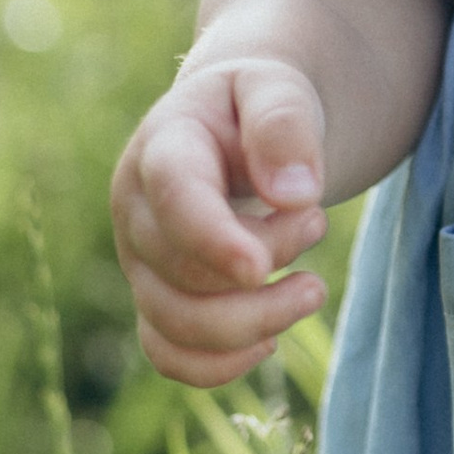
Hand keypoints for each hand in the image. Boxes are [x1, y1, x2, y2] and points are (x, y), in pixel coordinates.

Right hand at [110, 56, 329, 387]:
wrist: (236, 126)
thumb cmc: (256, 106)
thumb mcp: (277, 88)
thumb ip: (284, 125)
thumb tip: (294, 193)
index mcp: (162, 147)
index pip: (174, 198)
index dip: (214, 240)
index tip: (263, 267)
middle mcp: (136, 212)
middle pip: (181, 273)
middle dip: (267, 261)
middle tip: (317, 220)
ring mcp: (141, 262)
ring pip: (175, 325)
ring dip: (256, 320)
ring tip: (312, 287)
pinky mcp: (156, 300)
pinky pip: (169, 356)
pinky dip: (221, 365)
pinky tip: (271, 338)